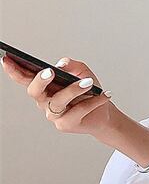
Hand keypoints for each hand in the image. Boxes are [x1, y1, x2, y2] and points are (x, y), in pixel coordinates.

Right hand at [1, 54, 118, 142]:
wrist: (104, 112)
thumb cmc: (89, 90)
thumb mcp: (83, 72)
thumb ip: (73, 65)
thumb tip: (61, 64)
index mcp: (44, 87)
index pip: (25, 78)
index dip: (14, 70)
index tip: (6, 59)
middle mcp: (44, 101)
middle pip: (34, 92)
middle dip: (40, 81)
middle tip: (49, 71)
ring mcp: (53, 114)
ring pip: (57, 101)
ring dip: (73, 90)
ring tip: (88, 82)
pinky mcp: (65, 124)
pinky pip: (77, 111)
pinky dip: (93, 102)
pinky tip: (103, 95)